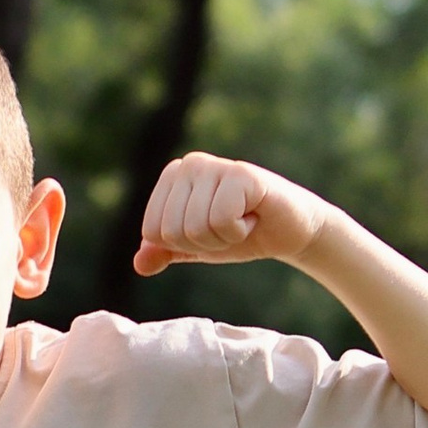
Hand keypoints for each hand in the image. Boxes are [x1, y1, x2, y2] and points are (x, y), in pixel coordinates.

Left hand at [133, 152, 329, 276]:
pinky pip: (222, 221)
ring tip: (242, 220)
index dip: (183, 245)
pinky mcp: (242, 174)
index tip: (209, 231)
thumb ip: (164, 252)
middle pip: (172, 231)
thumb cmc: (239, 233)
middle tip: (228, 227)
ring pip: (195, 228)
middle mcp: (190, 164)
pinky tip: (254, 215)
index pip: (152, 232)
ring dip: (223, 237)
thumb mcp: (194, 247)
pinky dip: (240, 231)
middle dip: (203, 243)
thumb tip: (139, 264)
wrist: (287, 231)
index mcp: (172, 177)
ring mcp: (216, 166)